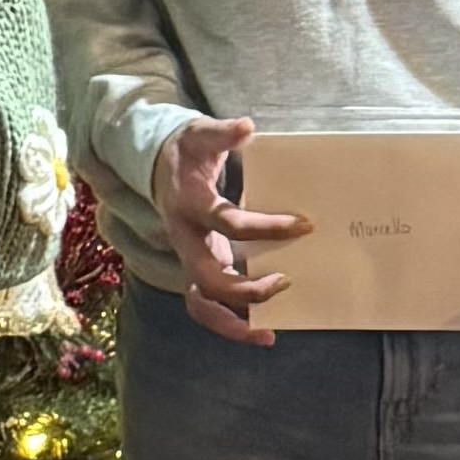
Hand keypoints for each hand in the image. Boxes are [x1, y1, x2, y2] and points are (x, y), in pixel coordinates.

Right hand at [151, 115, 297, 345]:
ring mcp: (188, 259)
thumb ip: (222, 133)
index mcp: (190, 206)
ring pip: (201, 304)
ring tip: (269, 332)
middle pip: (209, 278)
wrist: (156, 166)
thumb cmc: (187, 152)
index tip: (304, 225)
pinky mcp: (196, 270)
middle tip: (287, 281)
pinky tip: (261, 331)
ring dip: (233, 323)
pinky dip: (230, 325)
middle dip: (248, 289)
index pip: (228, 223)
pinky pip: (206, 307)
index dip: (267, 227)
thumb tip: (246, 127)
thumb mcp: (200, 134)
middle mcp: (185, 240)